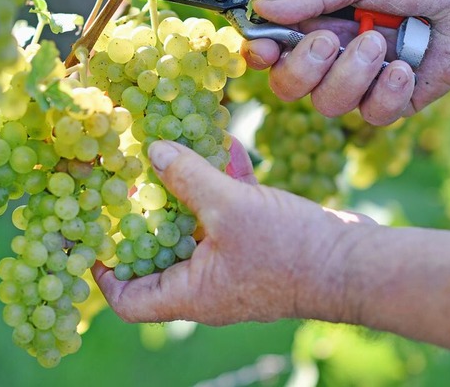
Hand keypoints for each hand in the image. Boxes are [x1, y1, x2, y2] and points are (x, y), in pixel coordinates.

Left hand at [92, 140, 373, 324]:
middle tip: (127, 186)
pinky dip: (224, 186)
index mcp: (190, 293)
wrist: (356, 264)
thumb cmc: (290, 249)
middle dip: (143, 220)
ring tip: (171, 156)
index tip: (92, 244)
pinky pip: (229, 216)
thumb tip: (153, 151)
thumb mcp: (231, 206)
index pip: (129, 301)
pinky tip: (227, 147)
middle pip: (157, 259)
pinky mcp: (256, 247)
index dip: (104, 277)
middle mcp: (206, 286)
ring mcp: (232, 266)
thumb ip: (188, 177)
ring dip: (186, 194)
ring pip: (196, 230)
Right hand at [242, 0, 449, 125]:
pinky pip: (371, 115)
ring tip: (380, 42)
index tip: (265, 50)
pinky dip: (387, 92)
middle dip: (304, 68)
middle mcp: (331, 57)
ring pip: (327, 104)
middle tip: (330, 40)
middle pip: (288, 86)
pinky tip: (405, 67)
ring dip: (350, 75)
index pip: (271, 50)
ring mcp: (360, 83)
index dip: (260, 55)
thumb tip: (261, 8)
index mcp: (316, 22)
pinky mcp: (390, 102)